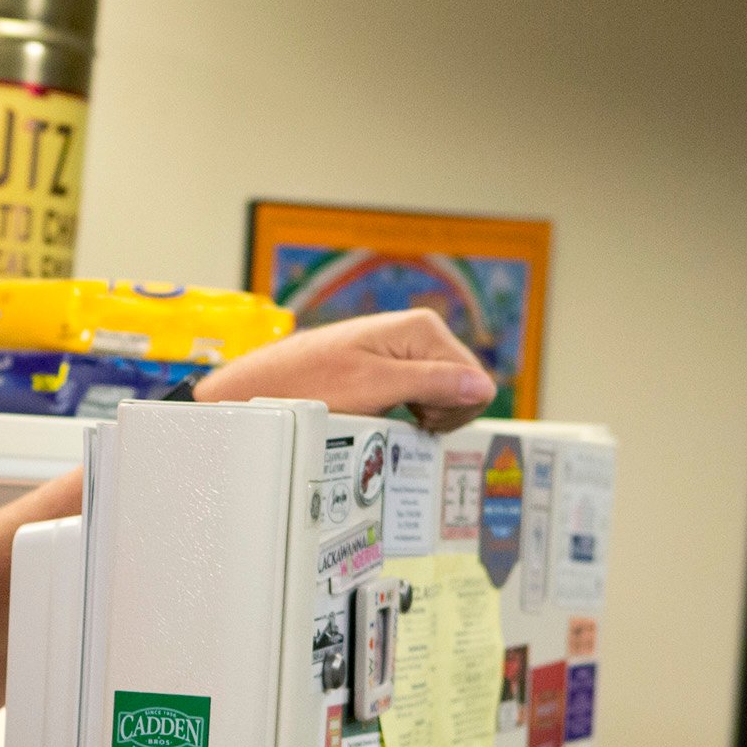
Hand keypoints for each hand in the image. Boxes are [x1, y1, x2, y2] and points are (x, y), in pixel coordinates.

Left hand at [193, 308, 498, 433]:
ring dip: (425, 414)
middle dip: (440, 412)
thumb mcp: (374, 388)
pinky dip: (411, 412)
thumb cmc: (308, 384)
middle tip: (400, 418)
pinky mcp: (391, 368)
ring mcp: (404, 351)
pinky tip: (387, 415)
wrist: (264, 386)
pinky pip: (424, 396)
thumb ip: (430, 383)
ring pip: (446, 395)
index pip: (476, 380)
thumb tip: (481, 386)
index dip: (453, 409)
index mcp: (421, 329)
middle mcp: (417, 334)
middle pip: (465, 387)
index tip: (417, 417)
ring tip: (388, 415)